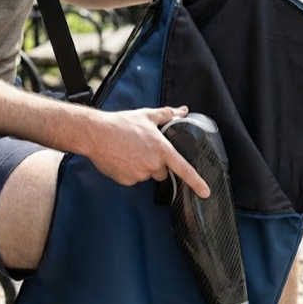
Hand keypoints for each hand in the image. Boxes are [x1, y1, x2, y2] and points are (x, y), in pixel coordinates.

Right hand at [88, 106, 209, 197]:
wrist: (96, 134)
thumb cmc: (121, 123)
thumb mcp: (147, 115)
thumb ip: (168, 114)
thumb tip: (183, 110)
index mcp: (162, 149)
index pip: (184, 169)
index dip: (197, 182)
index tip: (206, 193)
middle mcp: (153, 164)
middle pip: (163, 172)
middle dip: (156, 164)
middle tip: (143, 150)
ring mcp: (139, 174)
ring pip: (147, 175)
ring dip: (142, 167)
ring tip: (129, 152)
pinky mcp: (127, 181)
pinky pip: (133, 179)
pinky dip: (129, 172)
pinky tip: (121, 159)